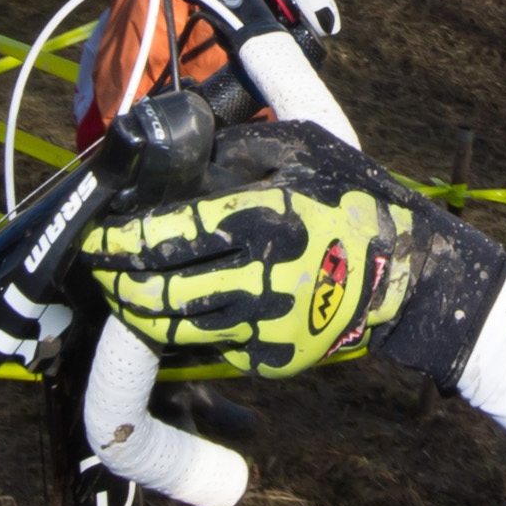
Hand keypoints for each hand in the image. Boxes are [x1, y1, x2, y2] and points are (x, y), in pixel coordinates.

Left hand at [78, 123, 505, 385]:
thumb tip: (174, 151)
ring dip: (137, 310)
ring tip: (120, 291)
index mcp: (263, 219)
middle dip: (114, 279)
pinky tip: (169, 313)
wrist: (413, 276)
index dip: (115, 239)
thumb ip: (235, 146)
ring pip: (174, 328)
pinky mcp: (273, 359)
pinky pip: (210, 347)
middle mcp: (260, 278)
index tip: (92, 233)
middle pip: (157, 291)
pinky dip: (182, 331)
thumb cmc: (354, 200)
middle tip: (95, 266)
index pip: (164, 235)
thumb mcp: (303, 148)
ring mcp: (266, 326)